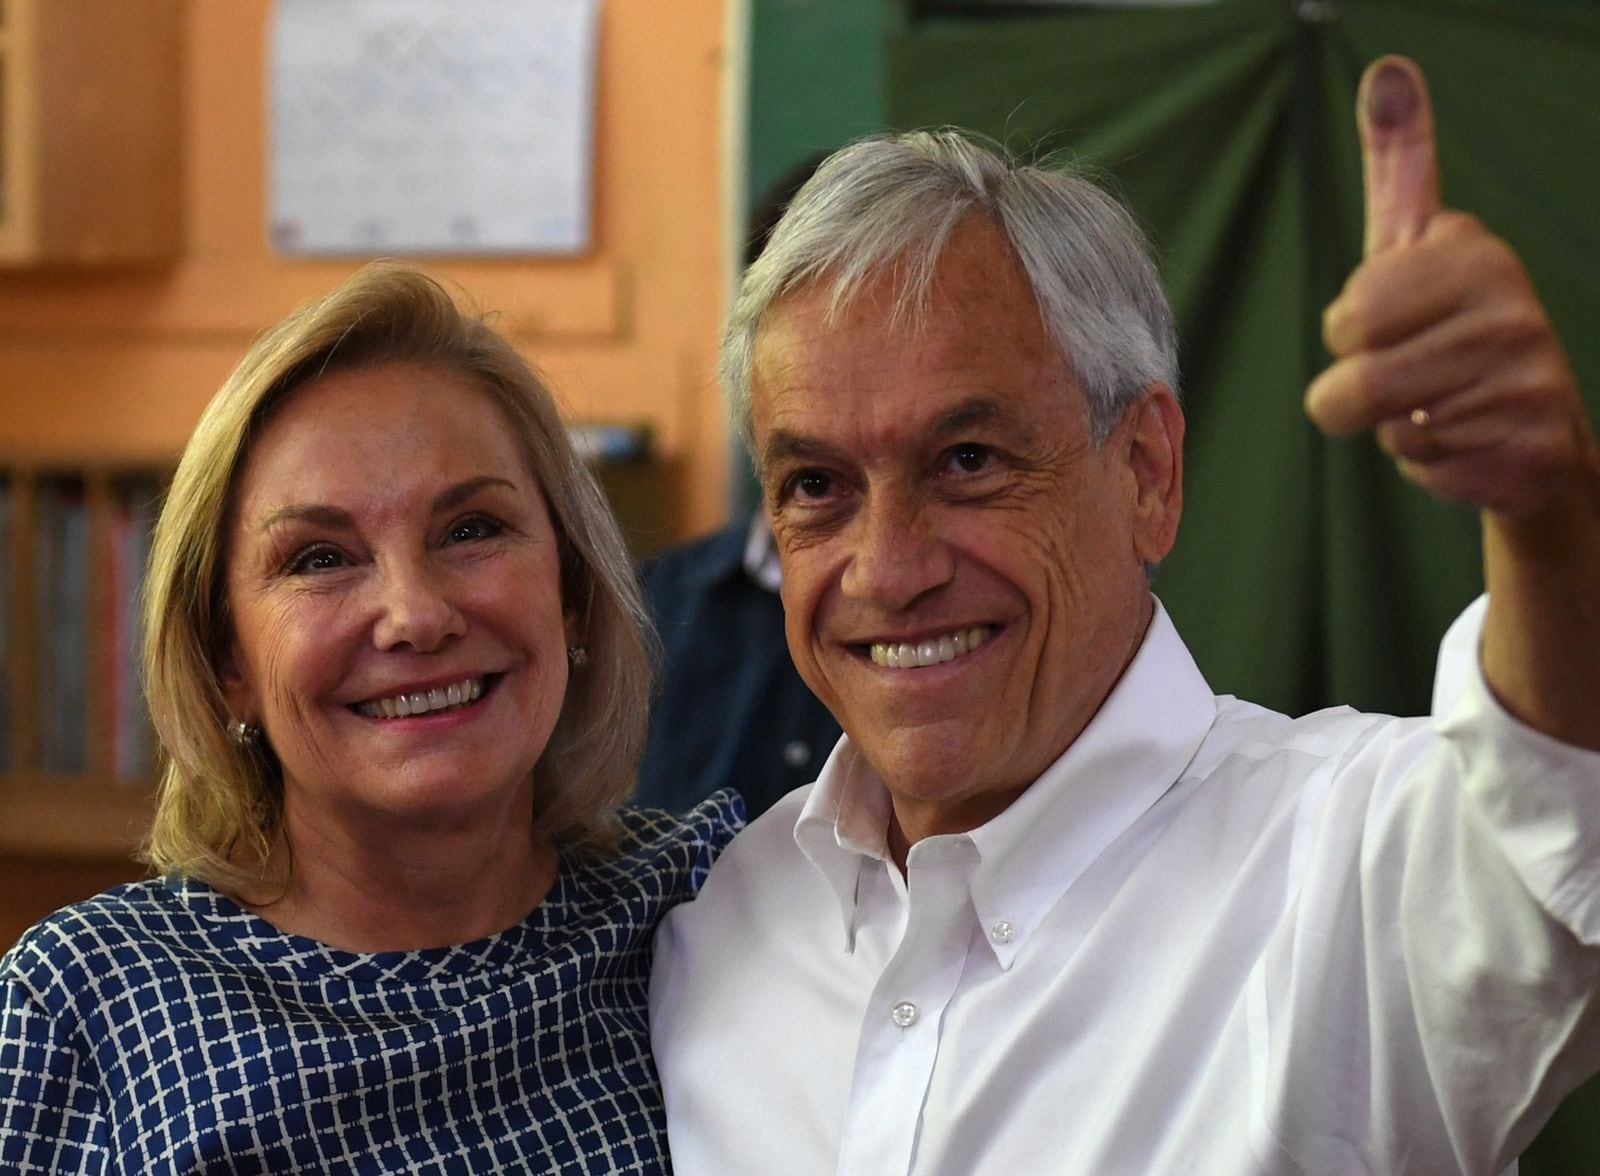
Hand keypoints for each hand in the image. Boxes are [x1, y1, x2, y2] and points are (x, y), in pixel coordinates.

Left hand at [1304, 56, 1597, 519]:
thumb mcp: (1416, 246)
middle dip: (1358, 386)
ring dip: (1393, 424)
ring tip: (1437, 401)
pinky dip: (1427, 461)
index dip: (1353, 327)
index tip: (1394, 317)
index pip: (1354, 309)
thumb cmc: (1446, 329)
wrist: (1528, 429)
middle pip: (1354, 376)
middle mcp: (1510, 307)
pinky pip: (1420, 462)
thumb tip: (1390, 71)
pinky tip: (1466, 438)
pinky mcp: (1529, 445)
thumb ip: (1401, 164)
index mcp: (1472, 252)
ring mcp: (1527, 377)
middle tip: (1409, 369)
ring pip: (1385, 422)